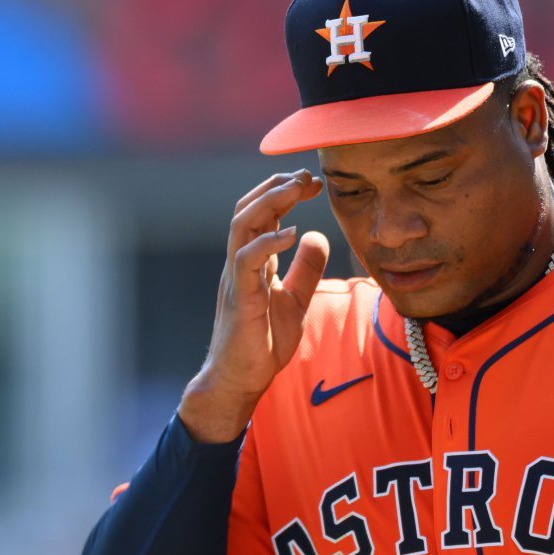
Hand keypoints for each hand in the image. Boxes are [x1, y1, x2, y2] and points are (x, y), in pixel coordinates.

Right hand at [178, 169, 329, 442]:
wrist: (240, 380)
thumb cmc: (261, 343)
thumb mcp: (295, 300)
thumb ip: (306, 269)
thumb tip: (317, 235)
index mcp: (253, 261)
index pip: (263, 213)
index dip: (285, 191)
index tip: (313, 181)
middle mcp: (240, 262)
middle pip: (249, 208)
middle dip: (277, 185)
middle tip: (307, 174)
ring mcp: (236, 278)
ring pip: (242, 225)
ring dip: (270, 201)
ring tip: (297, 187)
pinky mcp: (239, 298)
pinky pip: (247, 261)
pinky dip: (268, 242)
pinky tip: (292, 232)